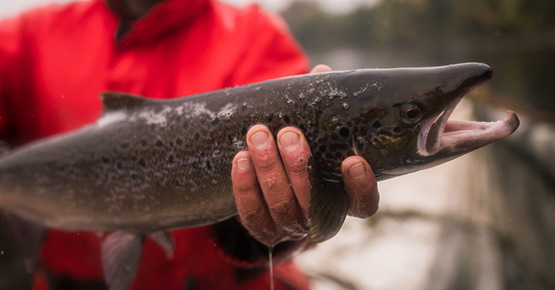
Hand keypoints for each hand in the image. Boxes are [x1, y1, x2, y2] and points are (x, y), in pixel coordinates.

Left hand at [231, 65, 379, 245]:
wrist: (272, 192)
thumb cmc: (304, 154)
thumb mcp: (317, 134)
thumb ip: (321, 110)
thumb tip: (321, 73)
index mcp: (344, 200)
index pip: (363, 204)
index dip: (361, 186)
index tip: (352, 160)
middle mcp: (321, 220)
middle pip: (314, 202)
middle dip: (299, 166)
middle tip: (289, 133)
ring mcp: (291, 227)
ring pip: (281, 205)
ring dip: (269, 169)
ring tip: (258, 135)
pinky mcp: (262, 230)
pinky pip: (252, 213)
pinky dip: (245, 186)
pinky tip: (240, 158)